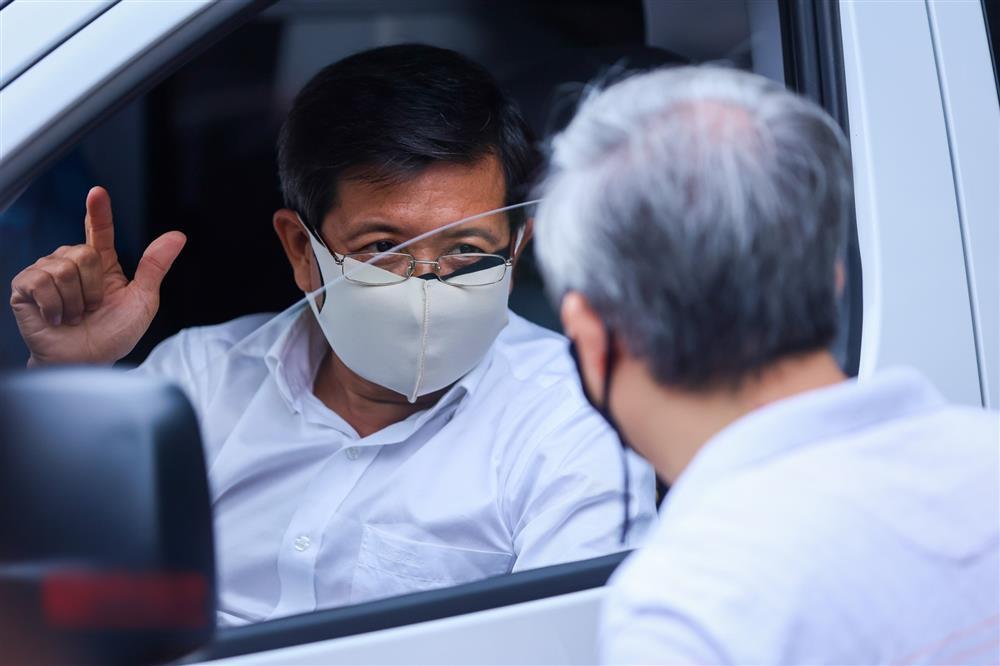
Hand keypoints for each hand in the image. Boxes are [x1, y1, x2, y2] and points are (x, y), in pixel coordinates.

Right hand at [9, 187, 185, 365]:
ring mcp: (45, 273)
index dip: (98, 211)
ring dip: (76, 301)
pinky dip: (55, 306)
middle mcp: (71, 263)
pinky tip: (57, 318)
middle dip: (93, 288)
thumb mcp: (143, 301)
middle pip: (83, 253)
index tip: (98, 193)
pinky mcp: (25, 288)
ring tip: (75, 315)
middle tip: (92, 309)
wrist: (87, 361)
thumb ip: (155, 266)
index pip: (100, 231)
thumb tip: (177, 236)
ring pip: (63, 268)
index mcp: (101, 264)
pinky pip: (41, 282)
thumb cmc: (113, 334)